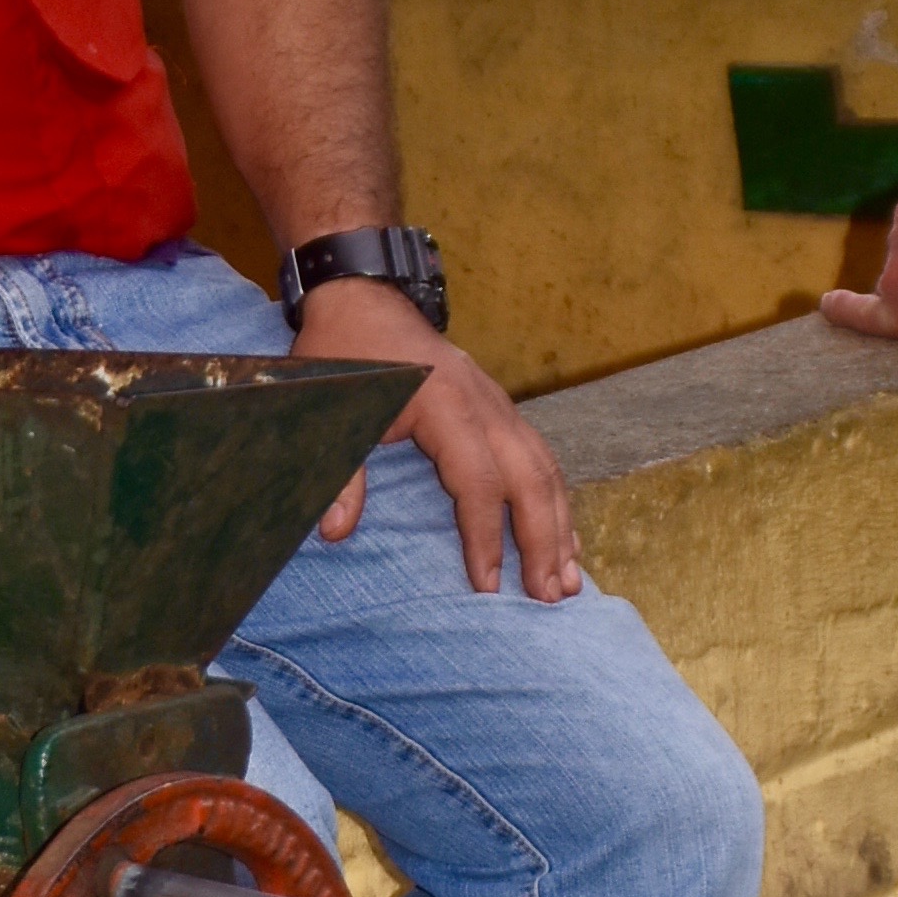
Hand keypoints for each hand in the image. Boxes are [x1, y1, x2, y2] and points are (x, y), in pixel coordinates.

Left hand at [292, 277, 584, 598]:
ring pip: (545, 469)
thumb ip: (338, 469)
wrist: (364, 298)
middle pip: (530, 478)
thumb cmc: (343, 354)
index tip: (487, 586)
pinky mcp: (501, 409)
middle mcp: (485, 403)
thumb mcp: (329, 406)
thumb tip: (336, 531)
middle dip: (543, 540)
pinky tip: (564, 540)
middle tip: (550, 597)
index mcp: (445, 404)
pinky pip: (540, 458)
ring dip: (560, 526)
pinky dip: (555, 502)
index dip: (484, 536)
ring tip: (568, 583)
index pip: (478, 480)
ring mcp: (499, 403)